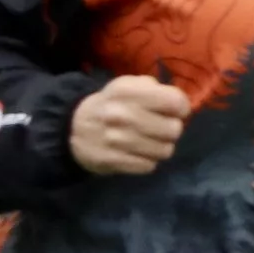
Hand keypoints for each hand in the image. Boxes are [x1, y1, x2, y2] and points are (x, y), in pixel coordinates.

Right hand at [67, 75, 191, 177]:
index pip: (175, 102)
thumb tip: (179, 104)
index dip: (181, 107)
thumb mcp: (127, 86)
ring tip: (148, 142)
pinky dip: (146, 161)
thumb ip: (154, 89)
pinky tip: (136, 153)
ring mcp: (117, 140)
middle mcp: (123, 114)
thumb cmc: (110, 105)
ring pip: (164, 151)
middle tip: (158, 128)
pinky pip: (148, 166)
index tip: (173, 111)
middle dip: (170, 129)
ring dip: (159, 147)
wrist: (72, 128)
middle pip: (174, 129)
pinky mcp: (113, 160)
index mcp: (128, 91)